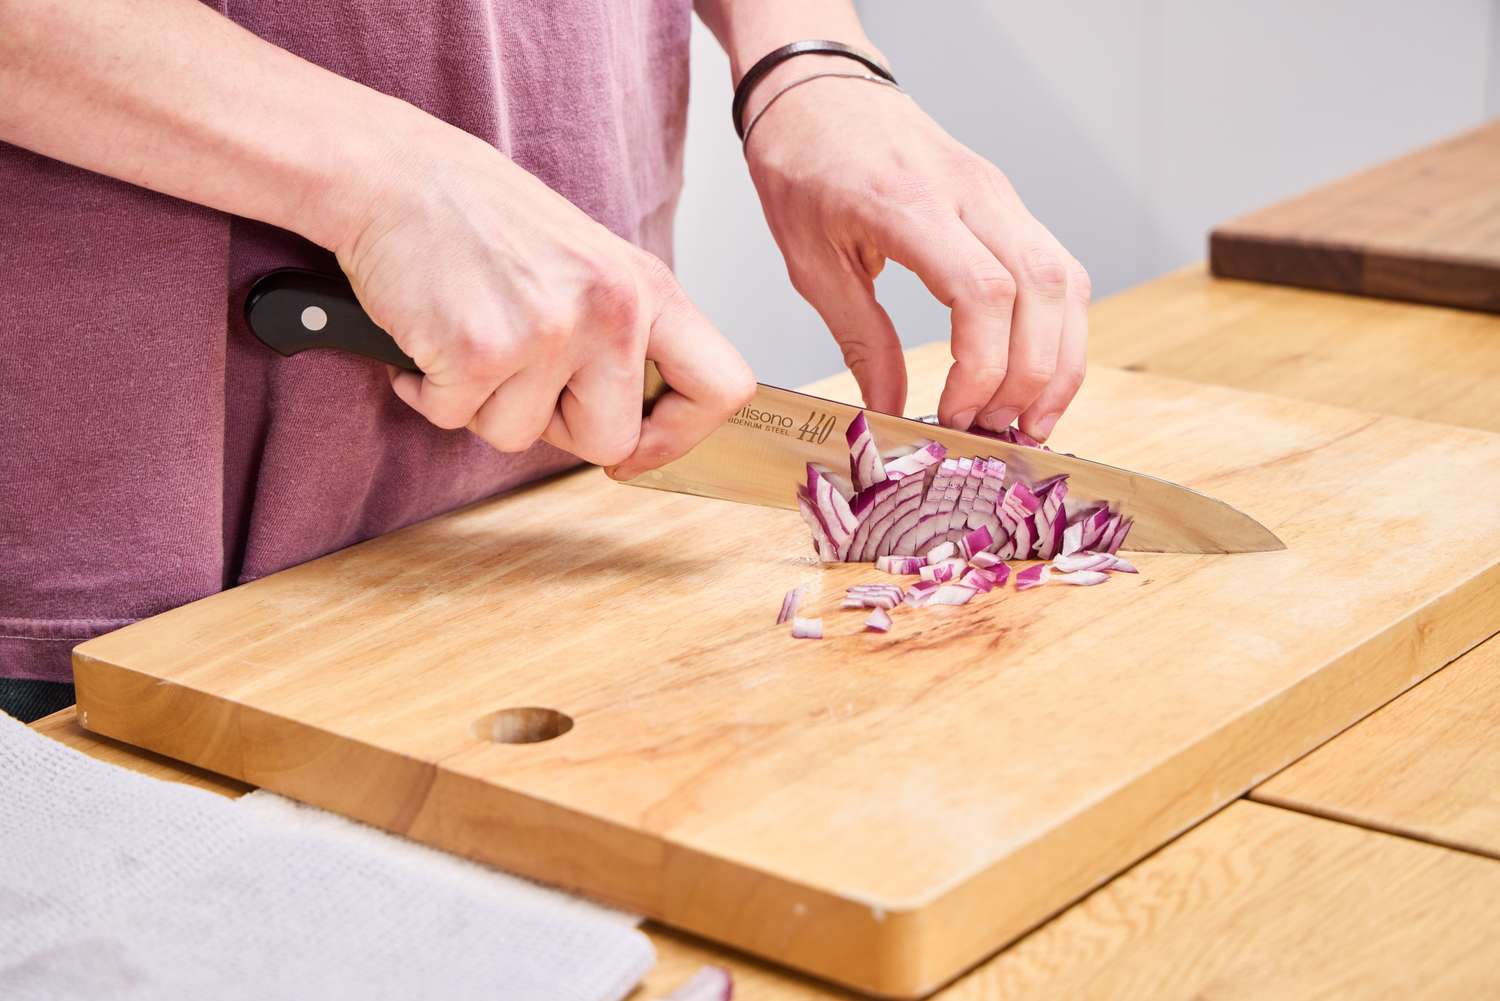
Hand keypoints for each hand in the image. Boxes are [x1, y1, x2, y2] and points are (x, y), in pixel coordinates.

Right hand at [333, 122, 754, 478]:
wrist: (391, 173)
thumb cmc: (481, 217)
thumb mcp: (586, 262)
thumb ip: (622, 332)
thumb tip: (640, 427)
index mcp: (646, 288)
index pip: (723, 387)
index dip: (681, 436)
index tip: (639, 449)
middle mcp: (611, 309)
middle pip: (611, 441)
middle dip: (557, 427)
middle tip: (517, 375)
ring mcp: (548, 331)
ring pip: (519, 436)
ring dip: (481, 403)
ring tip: (467, 333)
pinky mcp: (480, 350)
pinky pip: (455, 418)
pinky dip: (429, 391)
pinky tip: (428, 336)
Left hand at [744, 75, 1089, 440]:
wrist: (818, 93)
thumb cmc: (803, 168)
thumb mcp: (810, 263)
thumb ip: (860, 338)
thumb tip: (889, 411)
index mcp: (910, 204)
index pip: (982, 289)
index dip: (982, 364)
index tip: (954, 411)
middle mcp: (971, 192)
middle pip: (1042, 289)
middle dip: (1031, 374)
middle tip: (994, 430)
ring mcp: (999, 194)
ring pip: (1065, 280)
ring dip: (1059, 359)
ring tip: (1029, 419)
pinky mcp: (1008, 203)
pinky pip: (1058, 269)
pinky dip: (1058, 329)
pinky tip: (1034, 374)